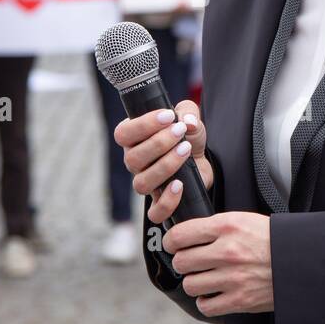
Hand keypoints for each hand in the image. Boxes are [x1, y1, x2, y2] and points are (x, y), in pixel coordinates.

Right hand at [114, 100, 210, 222]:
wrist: (202, 159)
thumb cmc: (186, 136)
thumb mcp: (188, 117)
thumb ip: (188, 112)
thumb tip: (188, 122)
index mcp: (133, 139)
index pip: (123, 134)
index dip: (143, 125)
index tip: (168, 116)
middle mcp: (134, 163)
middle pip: (132, 158)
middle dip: (159, 143)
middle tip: (180, 131)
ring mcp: (145, 183)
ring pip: (142, 183)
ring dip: (165, 166)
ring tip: (185, 150)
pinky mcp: (160, 201)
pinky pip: (155, 212)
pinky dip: (167, 201)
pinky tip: (180, 184)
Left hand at [165, 211, 272, 316]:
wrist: (301, 260)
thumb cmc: (270, 238)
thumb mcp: (243, 220)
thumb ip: (214, 226)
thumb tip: (184, 234)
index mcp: (226, 226)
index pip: (180, 235)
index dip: (171, 241)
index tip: (173, 245)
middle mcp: (227, 251)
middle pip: (181, 261)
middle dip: (183, 262)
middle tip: (191, 262)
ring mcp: (232, 277)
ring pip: (190, 284)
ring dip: (194, 282)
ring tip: (204, 278)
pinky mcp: (240, 300)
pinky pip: (206, 305)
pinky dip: (206, 301)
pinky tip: (213, 294)